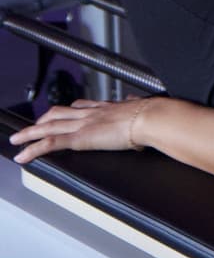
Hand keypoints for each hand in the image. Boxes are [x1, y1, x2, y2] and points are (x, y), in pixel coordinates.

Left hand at [10, 97, 154, 163]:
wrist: (150, 118)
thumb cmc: (152, 116)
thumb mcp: (144, 107)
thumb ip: (137, 105)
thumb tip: (140, 101)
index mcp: (107, 107)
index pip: (82, 105)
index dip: (68, 109)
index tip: (61, 112)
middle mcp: (91, 113)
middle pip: (59, 114)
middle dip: (43, 120)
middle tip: (32, 127)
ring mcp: (83, 124)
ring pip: (48, 126)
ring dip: (29, 133)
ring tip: (16, 139)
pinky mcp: (80, 138)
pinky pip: (50, 144)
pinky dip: (33, 150)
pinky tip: (23, 156)